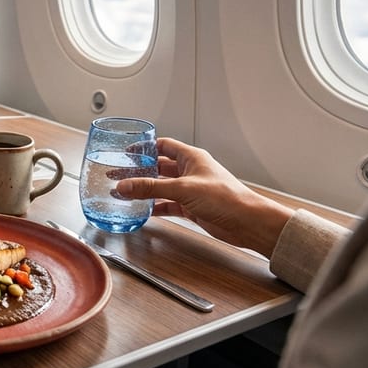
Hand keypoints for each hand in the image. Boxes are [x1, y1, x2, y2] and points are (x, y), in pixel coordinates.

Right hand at [115, 137, 292, 256]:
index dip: (145, 147)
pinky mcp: (192, 207)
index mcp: (191, 158)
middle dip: (139, 171)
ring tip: (125, 193)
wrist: (247, 222)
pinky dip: (156, 207)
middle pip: (159, 167)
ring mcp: (191, 190)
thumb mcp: (183, 189)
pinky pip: (168, 205)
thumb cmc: (227, 197)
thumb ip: (151, 188)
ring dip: (145, 190)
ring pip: (162, 187)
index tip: (127, 151)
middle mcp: (190, 171)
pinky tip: (144, 211)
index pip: (163, 146)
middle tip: (119, 175)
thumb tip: (125, 186)